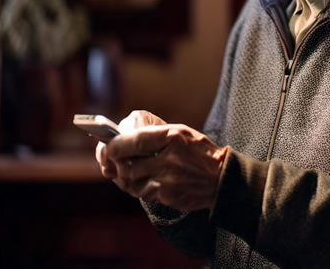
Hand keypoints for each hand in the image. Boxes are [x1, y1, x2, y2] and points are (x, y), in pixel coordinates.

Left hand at [97, 114, 226, 212]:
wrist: (222, 179)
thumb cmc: (199, 151)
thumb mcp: (180, 132)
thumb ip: (152, 134)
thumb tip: (122, 138)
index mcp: (172, 138)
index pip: (132, 141)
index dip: (114, 144)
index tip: (107, 143)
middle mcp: (168, 160)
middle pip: (126, 165)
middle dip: (112, 162)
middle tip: (108, 157)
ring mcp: (167, 181)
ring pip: (129, 182)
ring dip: (121, 176)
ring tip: (120, 168)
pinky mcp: (167, 197)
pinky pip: (141, 193)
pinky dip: (135, 186)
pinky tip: (137, 179)